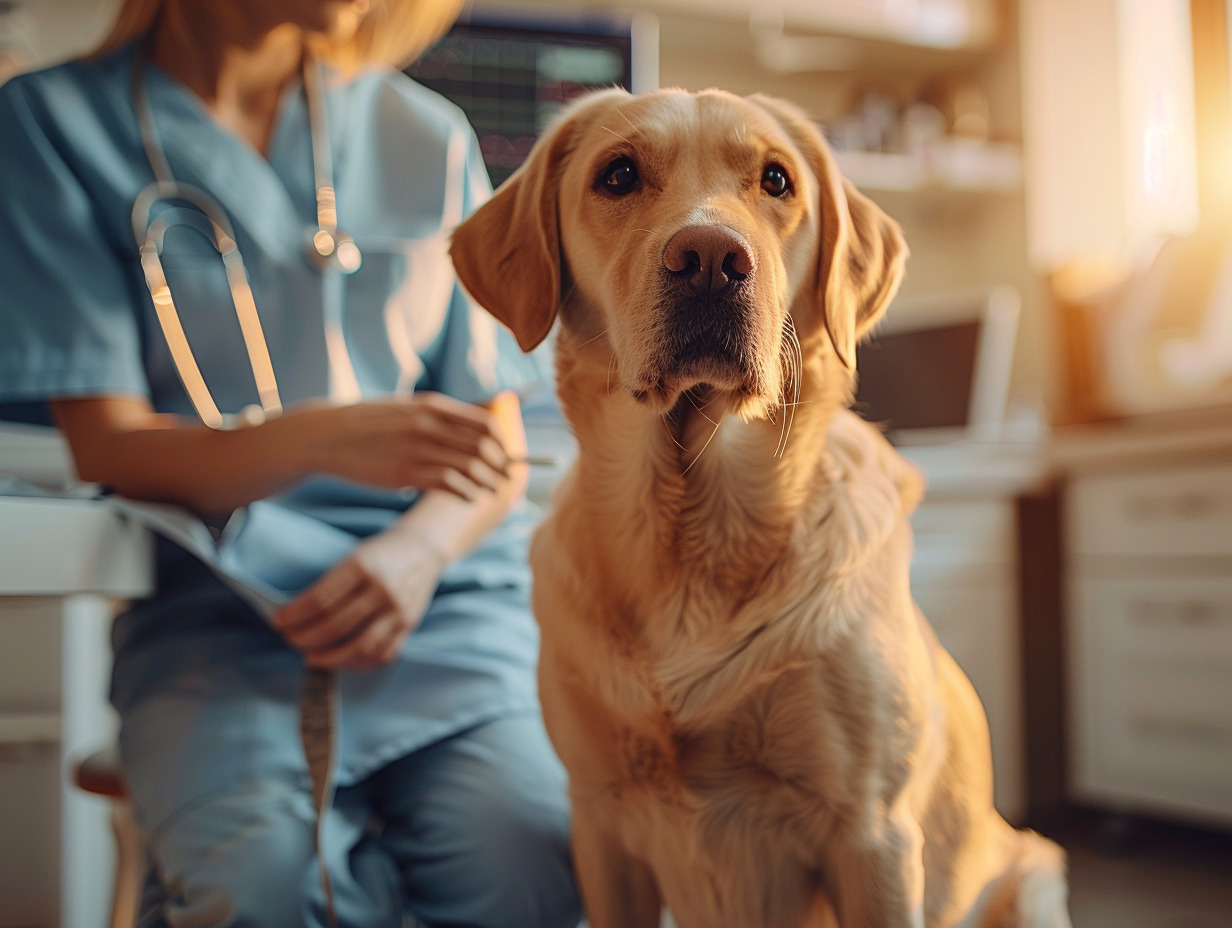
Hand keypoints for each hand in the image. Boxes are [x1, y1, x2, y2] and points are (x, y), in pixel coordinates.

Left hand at [272, 528, 446, 670]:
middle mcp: (381, 590)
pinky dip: (357, 663)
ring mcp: (398, 611)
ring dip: (329, 658)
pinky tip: (340, 661)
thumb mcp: (354, 555)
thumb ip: (332, 583)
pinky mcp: (409, 625)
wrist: (424, 548)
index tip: (279, 621)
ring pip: (359, 647)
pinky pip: (381, 654)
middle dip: (305, 638)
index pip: (320, 600)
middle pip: (335, 626)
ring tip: (310, 657)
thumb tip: (298, 614)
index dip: (295, 616)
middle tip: (290, 639)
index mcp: (362, 566)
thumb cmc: (382, 551)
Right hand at [286, 391, 512, 499]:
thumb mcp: (407, 408)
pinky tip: (470, 498)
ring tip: (493, 492)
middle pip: (482, 447)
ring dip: (487, 482)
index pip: (484, 424)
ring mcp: (415, 450)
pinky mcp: (403, 474)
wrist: (328, 435)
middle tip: (507, 479)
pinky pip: (448, 484)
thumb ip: (439, 416)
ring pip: (469, 467)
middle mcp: (427, 425)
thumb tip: (476, 426)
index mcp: (432, 406)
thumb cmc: (371, 423)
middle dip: (501, 466)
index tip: (507, 457)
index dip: (502, 444)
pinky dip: (466, 492)